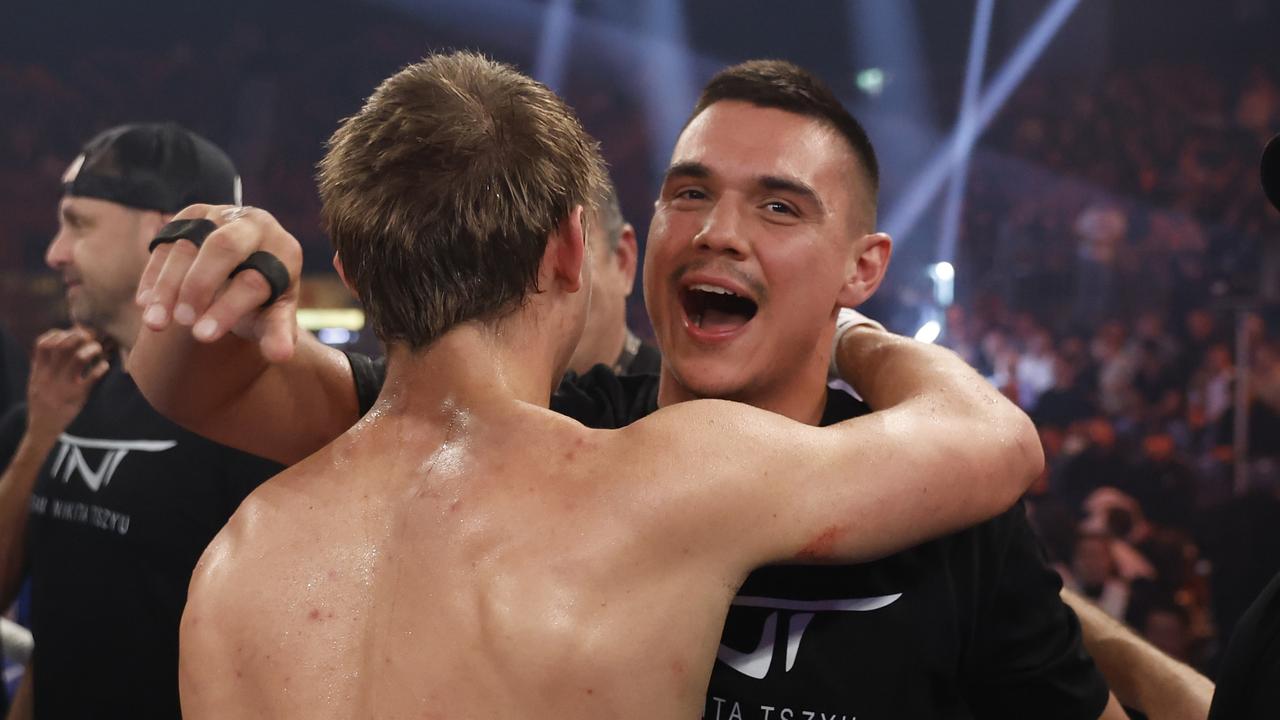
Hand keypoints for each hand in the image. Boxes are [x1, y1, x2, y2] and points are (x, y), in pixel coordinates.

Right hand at [26, 327, 108, 439]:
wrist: (42, 428)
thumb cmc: (41, 404)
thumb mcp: (35, 383)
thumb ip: (41, 366)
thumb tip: (52, 347)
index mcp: (39, 371)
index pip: (43, 344)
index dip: (57, 334)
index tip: (69, 333)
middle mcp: (50, 376)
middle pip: (63, 346)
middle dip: (78, 336)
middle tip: (90, 337)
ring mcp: (64, 386)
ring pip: (78, 358)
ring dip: (92, 349)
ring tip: (98, 349)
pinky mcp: (77, 396)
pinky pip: (92, 378)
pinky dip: (101, 368)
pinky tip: (105, 366)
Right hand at [136, 204, 302, 362]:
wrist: (247, 267)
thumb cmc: (264, 299)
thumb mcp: (274, 315)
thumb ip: (277, 333)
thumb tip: (280, 356)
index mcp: (284, 250)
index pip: (254, 278)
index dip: (228, 308)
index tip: (203, 337)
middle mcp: (255, 224)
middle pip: (223, 248)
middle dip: (198, 286)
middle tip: (182, 322)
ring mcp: (222, 215)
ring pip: (188, 245)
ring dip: (167, 285)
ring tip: (155, 323)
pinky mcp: (193, 215)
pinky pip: (167, 242)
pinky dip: (154, 274)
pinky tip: (145, 303)